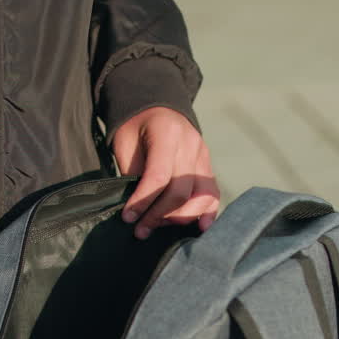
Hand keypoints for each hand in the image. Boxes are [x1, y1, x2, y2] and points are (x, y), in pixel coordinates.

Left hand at [111, 107, 219, 238]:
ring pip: (202, 197)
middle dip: (159, 215)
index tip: (128, 217)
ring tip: (160, 225)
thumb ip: (133, 174)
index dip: (143, 202)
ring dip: (180, 217)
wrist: (157, 110)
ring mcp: (203, 156)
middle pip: (181, 191)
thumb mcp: (125, 145)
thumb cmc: (136, 128)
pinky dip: (207, 213)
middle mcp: (191, 144)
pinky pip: (212, 195)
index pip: (159, 176)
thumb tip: (137, 211)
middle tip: (141, 229)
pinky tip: (200, 228)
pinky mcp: (208, 167)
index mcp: (167, 133)